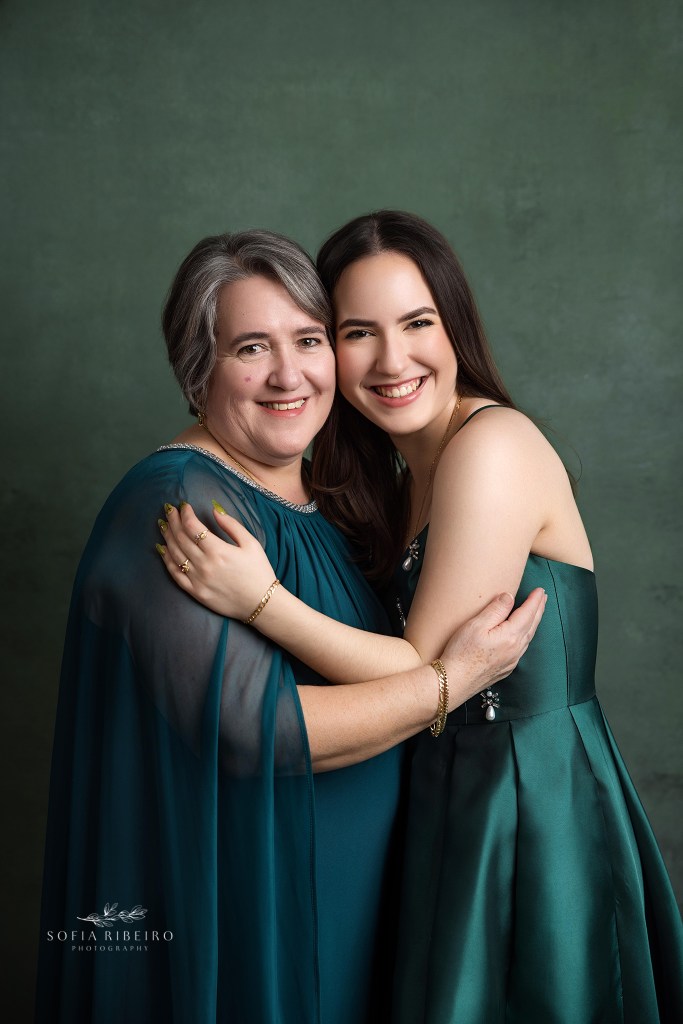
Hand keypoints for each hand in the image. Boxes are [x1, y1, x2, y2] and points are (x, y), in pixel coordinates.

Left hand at [156, 501, 276, 619]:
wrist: (261, 603)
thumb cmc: (259, 571)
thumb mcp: (251, 544)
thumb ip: (232, 525)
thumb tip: (214, 509)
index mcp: (218, 550)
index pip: (193, 527)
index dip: (185, 514)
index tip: (183, 506)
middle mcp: (204, 564)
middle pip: (181, 538)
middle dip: (173, 521)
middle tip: (169, 510)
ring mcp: (198, 579)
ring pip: (175, 554)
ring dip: (167, 537)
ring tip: (163, 525)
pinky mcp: (195, 592)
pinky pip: (175, 574)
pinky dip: (166, 560)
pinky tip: (162, 549)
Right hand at [440, 589, 545, 709]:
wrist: (454, 683)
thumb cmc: (461, 653)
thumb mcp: (476, 625)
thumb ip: (496, 610)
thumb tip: (510, 597)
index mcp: (510, 636)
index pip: (527, 613)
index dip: (534, 600)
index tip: (540, 590)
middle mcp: (516, 650)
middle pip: (532, 625)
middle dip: (538, 610)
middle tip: (543, 597)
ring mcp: (512, 661)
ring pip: (528, 637)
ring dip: (533, 623)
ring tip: (536, 612)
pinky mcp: (505, 668)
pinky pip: (522, 648)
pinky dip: (526, 635)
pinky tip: (522, 634)